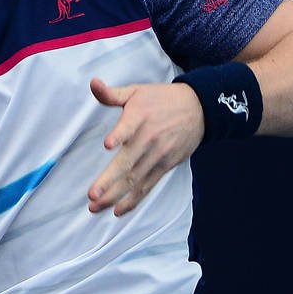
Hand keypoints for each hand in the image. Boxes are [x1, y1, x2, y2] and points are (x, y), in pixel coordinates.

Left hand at [87, 79, 203, 215]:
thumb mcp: (137, 91)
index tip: (108, 144)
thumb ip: (112, 94)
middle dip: (109, 181)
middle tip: (92, 194)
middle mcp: (150, 138)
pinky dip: (133, 200)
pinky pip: (147, 186)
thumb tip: (93, 83)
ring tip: (95, 206)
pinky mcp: (165, 166)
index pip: (129, 126)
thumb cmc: (161, 100)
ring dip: (115, 195)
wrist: (199, 108)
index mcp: (140, 117)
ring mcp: (158, 155)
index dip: (119, 134)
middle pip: (128, 163)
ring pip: (135, 180)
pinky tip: (117, 210)